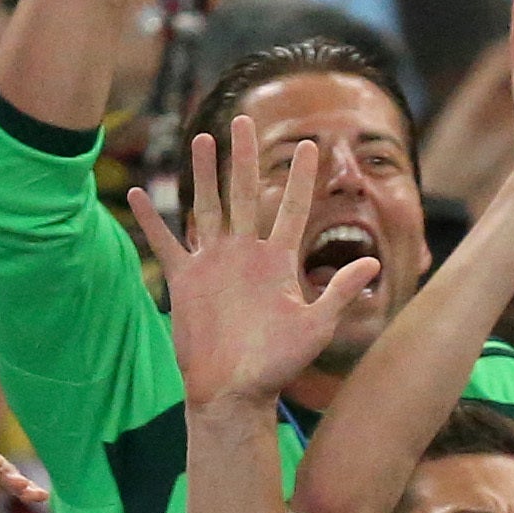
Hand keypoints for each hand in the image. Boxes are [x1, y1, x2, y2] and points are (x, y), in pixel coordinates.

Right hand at [129, 128, 377, 415]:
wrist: (235, 391)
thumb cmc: (278, 365)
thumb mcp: (315, 327)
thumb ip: (339, 292)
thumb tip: (375, 263)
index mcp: (278, 261)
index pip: (293, 209)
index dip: (302, 178)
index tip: (311, 145)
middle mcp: (246, 255)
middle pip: (246, 194)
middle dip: (245, 158)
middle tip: (245, 121)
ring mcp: (215, 263)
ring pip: (208, 206)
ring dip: (203, 173)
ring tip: (201, 137)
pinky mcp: (185, 279)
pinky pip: (165, 242)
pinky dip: (151, 220)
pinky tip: (138, 193)